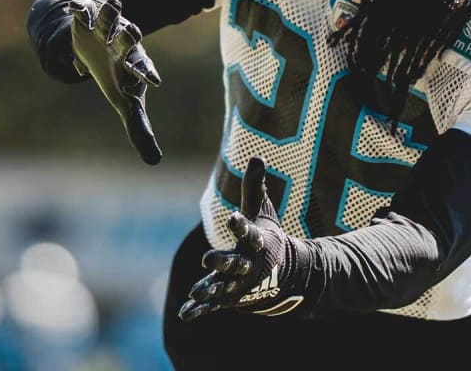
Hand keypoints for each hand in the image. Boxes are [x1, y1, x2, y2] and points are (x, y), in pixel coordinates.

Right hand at [67, 0, 163, 164]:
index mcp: (132, 63)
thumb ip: (139, 128)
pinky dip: (80, 9)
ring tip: (110, 7)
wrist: (97, 43)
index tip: (153, 80)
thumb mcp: (126, 101)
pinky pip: (84, 11)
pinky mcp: (85, 19)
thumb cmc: (115, 76)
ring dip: (109, 14)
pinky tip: (75, 7)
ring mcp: (104, 28)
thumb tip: (154, 162)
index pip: (142, 68)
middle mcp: (121, 42)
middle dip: (129, 35)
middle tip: (132, 32)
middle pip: (128, 38)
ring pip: (109, 18)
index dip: (146, 73)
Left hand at [178, 157, 310, 320]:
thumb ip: (254, 188)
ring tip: (195, 292)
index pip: (249, 232)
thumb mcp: (262, 212)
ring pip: (223, 287)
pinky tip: (185, 313)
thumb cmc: (267, 238)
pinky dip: (200, 309)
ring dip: (209, 289)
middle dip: (222, 263)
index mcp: (257, 242)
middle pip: (235, 264)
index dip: (241, 225)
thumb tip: (256, 156)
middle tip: (206, 258)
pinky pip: (214, 305)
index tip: (232, 218)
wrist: (285, 277)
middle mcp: (249, 265)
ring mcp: (239, 285)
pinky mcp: (230, 298)